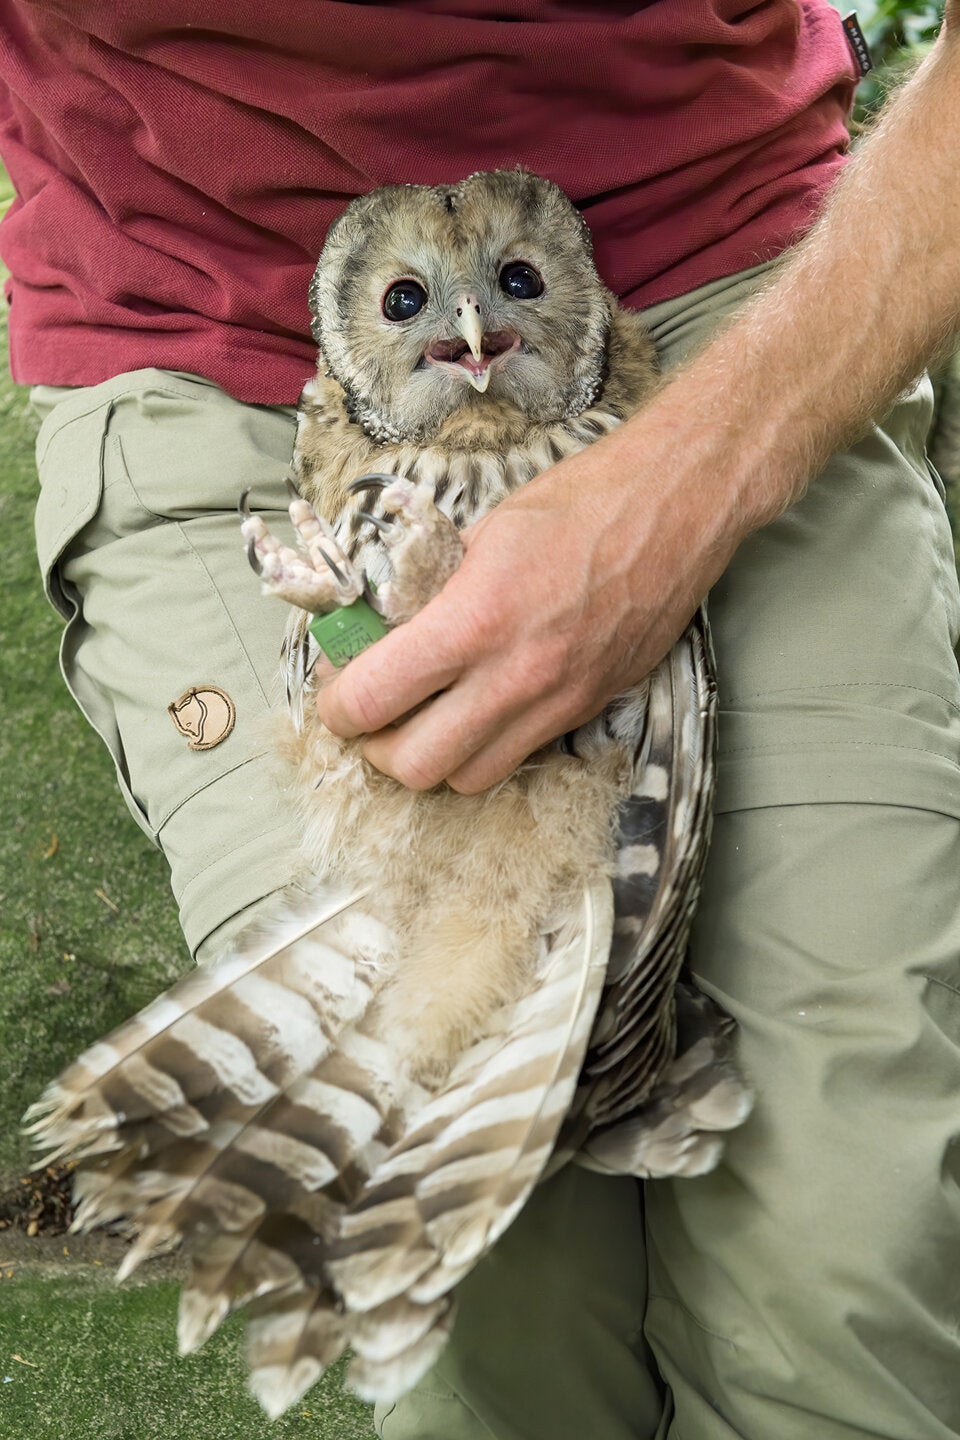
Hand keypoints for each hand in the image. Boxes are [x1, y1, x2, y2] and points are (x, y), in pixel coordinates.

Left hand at [316, 415, 747, 792]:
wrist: (675, 509)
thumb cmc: (576, 503)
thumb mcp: (478, 534)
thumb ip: (428, 593)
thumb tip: (380, 630)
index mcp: (473, 620)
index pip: (373, 700)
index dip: (336, 707)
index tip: (334, 691)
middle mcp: (514, 677)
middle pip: (413, 767)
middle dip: (376, 748)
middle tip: (372, 713)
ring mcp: (556, 702)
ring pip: (467, 779)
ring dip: (432, 758)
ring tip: (423, 719)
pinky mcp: (589, 710)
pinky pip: (518, 758)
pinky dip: (484, 748)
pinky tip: (478, 710)